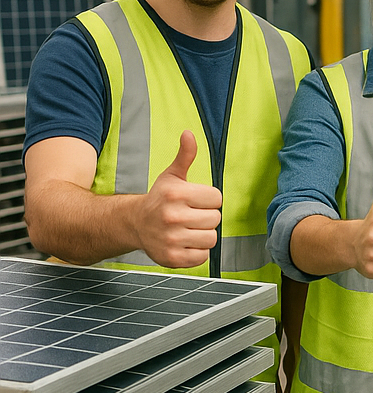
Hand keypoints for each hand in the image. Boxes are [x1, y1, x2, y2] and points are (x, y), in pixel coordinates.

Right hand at [134, 131, 221, 268]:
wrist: (135, 224)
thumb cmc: (160, 199)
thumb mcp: (172, 176)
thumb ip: (185, 156)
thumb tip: (189, 133)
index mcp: (176, 194)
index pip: (217, 198)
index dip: (209, 199)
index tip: (196, 201)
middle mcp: (172, 216)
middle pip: (215, 219)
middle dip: (206, 217)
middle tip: (190, 216)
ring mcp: (171, 239)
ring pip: (211, 238)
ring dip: (203, 234)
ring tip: (188, 229)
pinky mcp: (172, 258)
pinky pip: (203, 256)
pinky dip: (197, 251)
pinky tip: (184, 242)